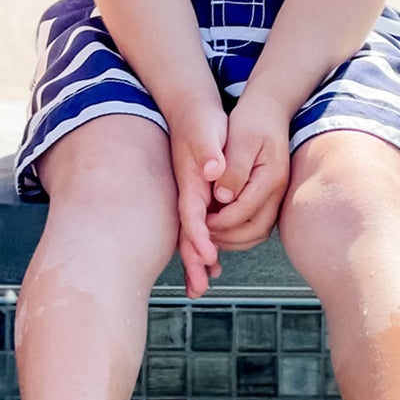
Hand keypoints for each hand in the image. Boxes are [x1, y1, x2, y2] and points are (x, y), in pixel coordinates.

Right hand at [168, 99, 229, 297]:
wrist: (190, 110)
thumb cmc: (201, 120)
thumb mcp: (206, 131)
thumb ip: (208, 150)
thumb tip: (212, 169)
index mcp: (190, 182)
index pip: (191, 214)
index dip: (198, 237)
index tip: (209, 258)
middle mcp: (188, 193)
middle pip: (187, 233)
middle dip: (192, 261)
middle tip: (199, 289)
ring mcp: (191, 196)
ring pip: (191, 234)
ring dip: (196, 260)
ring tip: (201, 286)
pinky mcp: (198, 196)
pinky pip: (198, 226)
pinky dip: (202, 245)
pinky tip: (211, 260)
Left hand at [203, 91, 291, 253]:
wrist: (269, 109)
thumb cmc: (252, 121)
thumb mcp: (241, 139)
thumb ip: (234, 169)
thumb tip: (223, 196)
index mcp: (271, 178)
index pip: (245, 211)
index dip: (222, 221)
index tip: (201, 223)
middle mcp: (277, 192)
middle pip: (256, 229)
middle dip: (229, 237)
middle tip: (204, 236)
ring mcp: (276, 195)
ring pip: (258, 231)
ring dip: (234, 238)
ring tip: (209, 235)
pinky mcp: (269, 195)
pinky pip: (257, 223)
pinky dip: (239, 231)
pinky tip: (219, 225)